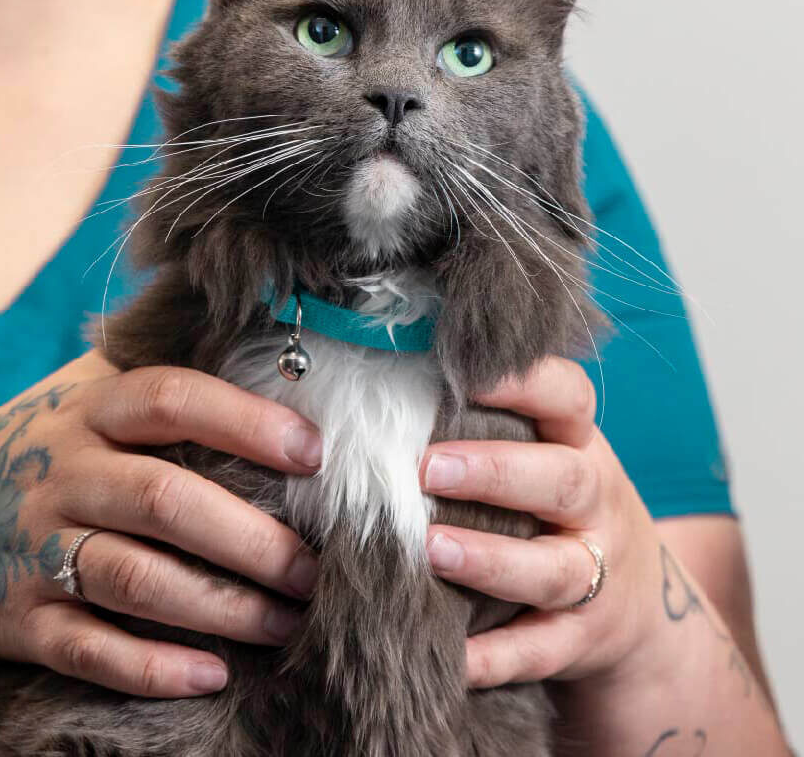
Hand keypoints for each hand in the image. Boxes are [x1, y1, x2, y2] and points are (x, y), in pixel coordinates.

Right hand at [0, 349, 321, 697]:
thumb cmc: (29, 457)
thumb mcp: (76, 404)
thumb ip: (151, 393)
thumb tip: (275, 372)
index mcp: (85, 411)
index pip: (172, 398)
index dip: (246, 421)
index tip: (312, 454)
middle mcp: (61, 472)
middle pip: (168, 500)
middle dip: (254, 540)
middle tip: (315, 570)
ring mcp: (35, 548)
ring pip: (139, 580)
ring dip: (223, 608)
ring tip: (286, 624)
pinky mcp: (18, 620)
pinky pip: (90, 649)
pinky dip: (153, 667)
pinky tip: (209, 673)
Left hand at [419, 356, 666, 687]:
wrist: (643, 611)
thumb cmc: (558, 505)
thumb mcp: (546, 451)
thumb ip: (489, 418)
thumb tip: (383, 371)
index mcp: (581, 445)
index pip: (569, 397)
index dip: (523, 380)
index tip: (462, 370)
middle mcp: (596, 505)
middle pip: (563, 480)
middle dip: (496, 471)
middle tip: (427, 467)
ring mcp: (598, 576)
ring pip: (554, 569)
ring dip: (491, 560)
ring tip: (431, 550)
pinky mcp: (582, 640)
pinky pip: (540, 650)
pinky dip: (495, 656)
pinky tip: (451, 655)